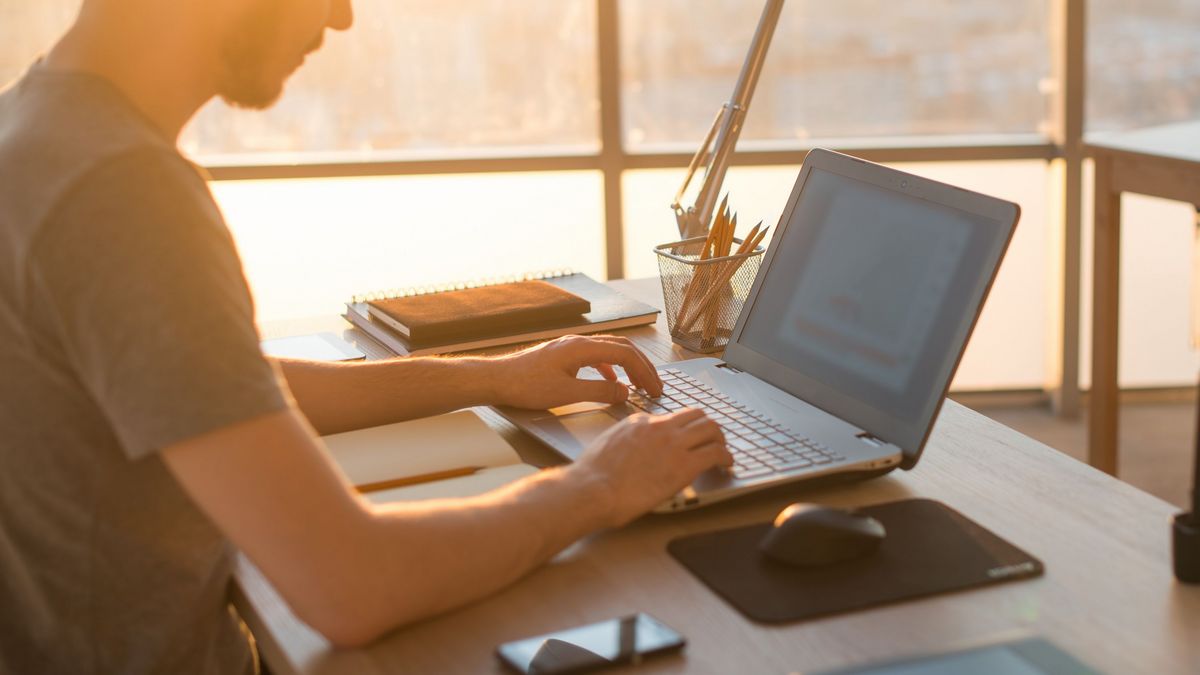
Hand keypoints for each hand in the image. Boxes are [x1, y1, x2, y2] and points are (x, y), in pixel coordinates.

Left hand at [490, 335, 662, 409]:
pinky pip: (596, 358)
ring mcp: (571, 348)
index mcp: (582, 348)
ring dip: (628, 367)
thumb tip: (626, 392)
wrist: (497, 380)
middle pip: (621, 349)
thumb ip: (599, 393)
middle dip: (642, 368)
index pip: (625, 355)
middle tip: (655, 387)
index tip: (655, 390)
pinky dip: (611, 369)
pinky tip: (612, 383)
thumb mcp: (567, 394)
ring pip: (610, 352)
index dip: (644, 373)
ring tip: (639, 385)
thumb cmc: (526, 386)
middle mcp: (579, 342)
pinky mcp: (564, 356)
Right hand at [572, 408, 732, 526]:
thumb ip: (626, 441)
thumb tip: (635, 450)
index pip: (672, 417)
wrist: (593, 488)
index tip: (688, 439)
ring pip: (711, 429)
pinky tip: (727, 464)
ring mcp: (674, 444)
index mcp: (640, 422)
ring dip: (720, 440)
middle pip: (697, 415)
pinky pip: (716, 453)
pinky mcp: (684, 465)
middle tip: (712, 440)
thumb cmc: (594, 476)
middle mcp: (660, 427)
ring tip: (723, 452)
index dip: (684, 428)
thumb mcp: (608, 445)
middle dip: (708, 427)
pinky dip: (726, 457)